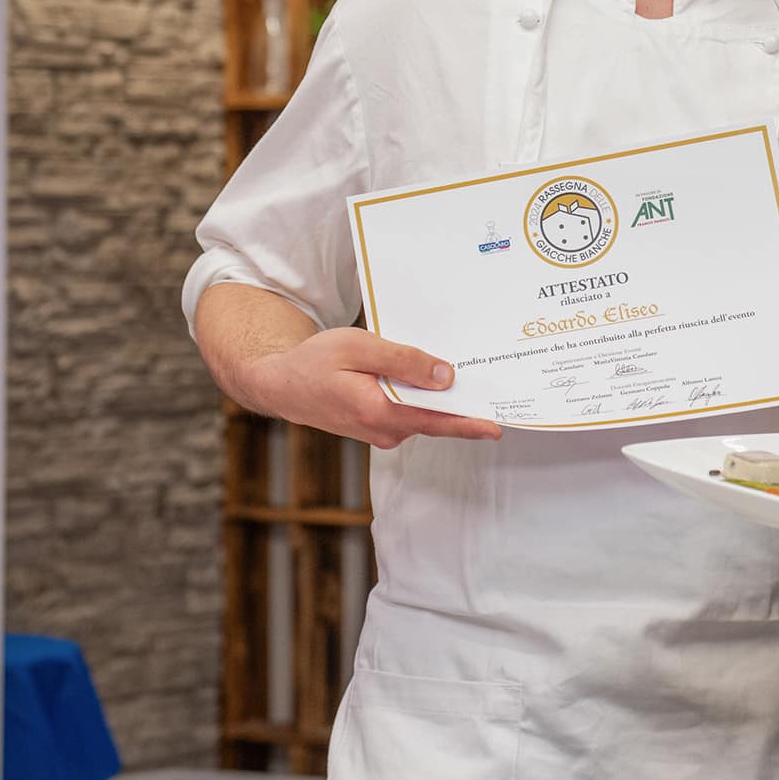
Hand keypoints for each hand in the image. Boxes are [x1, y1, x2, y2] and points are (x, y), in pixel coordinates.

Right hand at [242, 327, 503, 448]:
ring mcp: (381, 432)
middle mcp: (384, 430)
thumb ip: (403, 361)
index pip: (437, 421)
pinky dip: (420, 397)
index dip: (470, 422)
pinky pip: (409, 412)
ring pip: (422, 413)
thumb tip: (446, 376)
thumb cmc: (314, 362)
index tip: (498, 424)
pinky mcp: (377, 426)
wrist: (280, 384)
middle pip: (435, 417)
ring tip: (460, 370)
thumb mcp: (359, 347)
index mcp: (380, 412)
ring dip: (439, 396)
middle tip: (493, 383)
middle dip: (463, 403)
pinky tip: (425, 376)